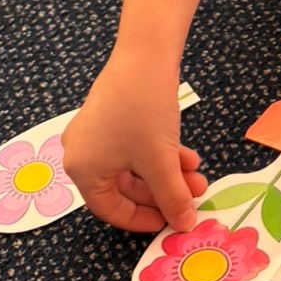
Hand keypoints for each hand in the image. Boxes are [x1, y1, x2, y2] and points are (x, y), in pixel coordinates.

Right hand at [61, 49, 208, 233]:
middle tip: (194, 195)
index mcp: (83, 169)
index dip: (143, 220)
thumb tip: (184, 226)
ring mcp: (96, 133)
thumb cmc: (145, 112)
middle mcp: (82, 153)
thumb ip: (172, 198)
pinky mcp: (112, 115)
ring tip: (198, 175)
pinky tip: (188, 156)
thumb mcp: (160, 161)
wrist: (145, 54)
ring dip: (167, 174)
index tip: (171, 222)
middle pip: (125, 188)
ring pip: (135, 167)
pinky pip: (135, 147)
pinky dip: (160, 154)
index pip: (110, 210)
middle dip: (163, 193)